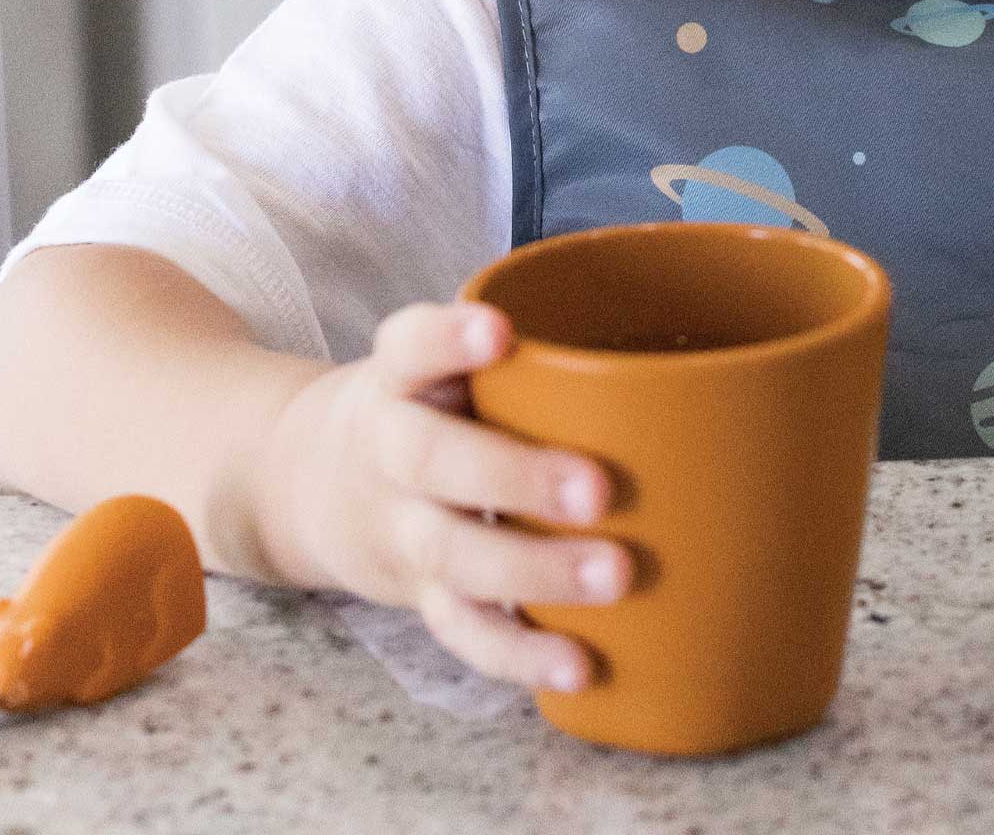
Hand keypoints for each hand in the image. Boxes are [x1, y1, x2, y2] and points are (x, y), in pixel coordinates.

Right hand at [253, 300, 629, 691]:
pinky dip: (521, 652)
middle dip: (515, 477)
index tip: (499, 331)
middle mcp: (388, 451)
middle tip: (597, 489)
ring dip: (536, 572)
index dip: (448, 339)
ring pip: (455, 555)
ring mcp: (401, 530)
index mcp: (400, 378)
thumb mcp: (446, 360)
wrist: (320, 484)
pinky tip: (579, 662)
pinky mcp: (423, 595)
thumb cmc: (430, 405)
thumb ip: (529, 353)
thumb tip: (673, 356)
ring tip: (615, 576)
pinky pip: (465, 630)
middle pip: (433, 461)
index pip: (410, 345)